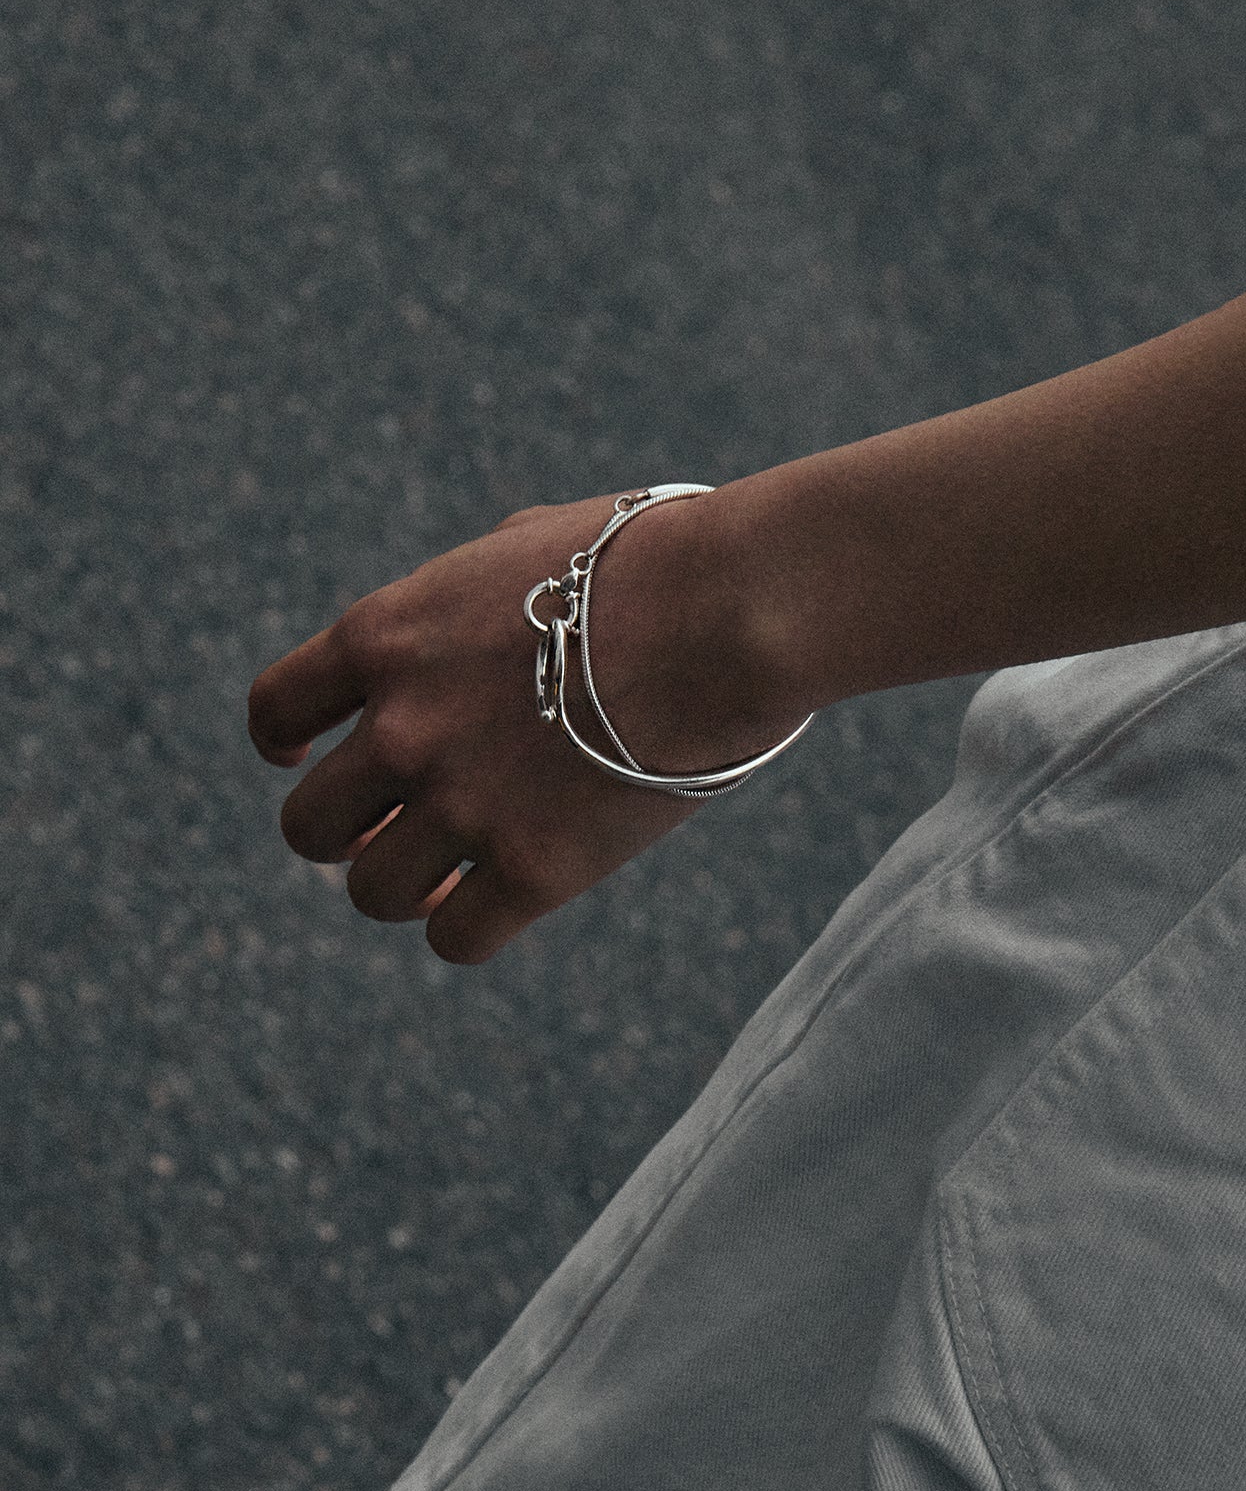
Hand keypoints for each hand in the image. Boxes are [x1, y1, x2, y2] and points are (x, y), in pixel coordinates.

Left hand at [247, 492, 755, 964]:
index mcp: (385, 638)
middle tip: (390, 832)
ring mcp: (462, 805)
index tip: (301, 761)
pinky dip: (469, 927)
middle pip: (308, 826)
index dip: (284, 747)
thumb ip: (462, 604)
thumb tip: (463, 635)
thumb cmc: (647, 562)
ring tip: (451, 875)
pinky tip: (501, 903)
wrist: (725, 611)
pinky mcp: (533, 870)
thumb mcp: (521, 551)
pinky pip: (456, 939)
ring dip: (405, 888)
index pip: (275, 711)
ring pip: (372, 894)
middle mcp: (401, 729)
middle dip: (344, 834)